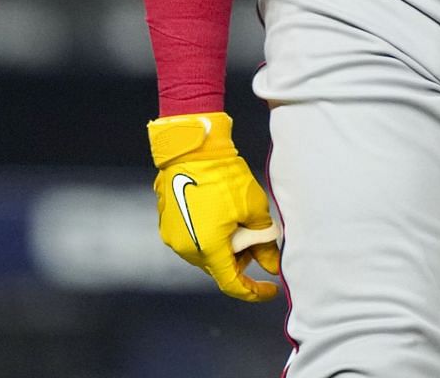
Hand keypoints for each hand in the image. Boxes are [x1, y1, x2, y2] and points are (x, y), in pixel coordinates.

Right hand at [148, 112, 282, 301]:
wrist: (192, 148)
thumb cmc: (224, 176)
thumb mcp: (254, 208)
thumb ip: (265, 242)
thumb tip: (272, 264)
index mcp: (209, 249)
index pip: (233, 284)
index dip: (254, 291)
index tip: (270, 289)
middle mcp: (187, 249)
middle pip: (219, 267)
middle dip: (241, 259)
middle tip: (257, 237)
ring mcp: (173, 237)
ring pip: (206, 254)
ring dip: (224, 246)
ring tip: (237, 219)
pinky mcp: (167, 224)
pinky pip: (194, 239)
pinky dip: (210, 235)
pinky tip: (221, 214)